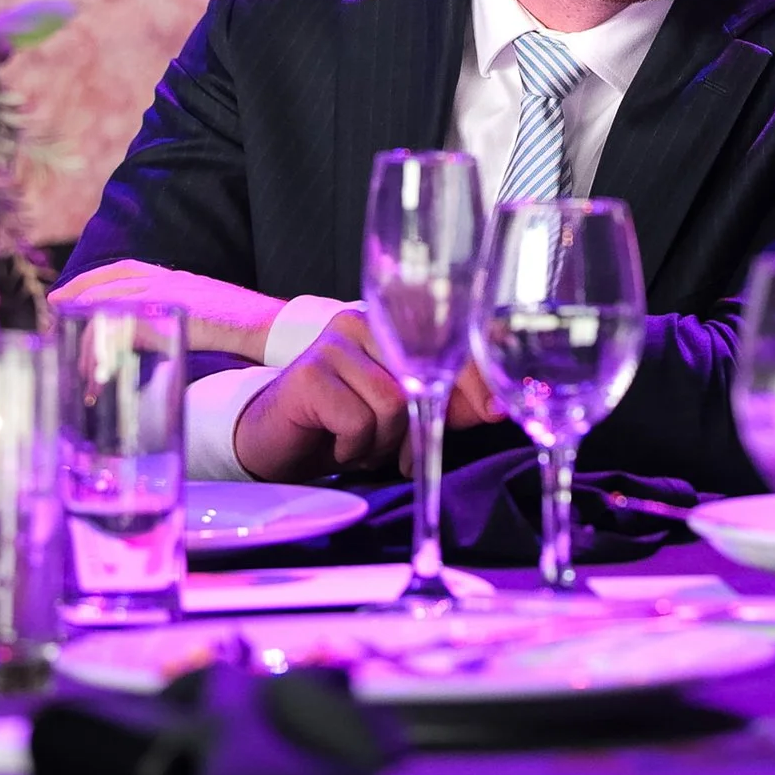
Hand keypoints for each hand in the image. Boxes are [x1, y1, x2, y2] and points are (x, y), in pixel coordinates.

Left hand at [49, 261, 284, 361]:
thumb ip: (178, 315)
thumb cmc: (245, 327)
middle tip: (54, 307)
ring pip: (115, 301)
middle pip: (112, 280)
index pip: (126, 269)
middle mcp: (170, 279)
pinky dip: (109, 334)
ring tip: (69, 337)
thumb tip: (154, 334)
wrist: (270, 326)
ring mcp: (172, 294)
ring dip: (89, 320)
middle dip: (79, 292)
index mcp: (177, 277)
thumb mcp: (206, 315)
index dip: (95, 278)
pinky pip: (129, 322)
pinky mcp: (173, 313)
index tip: (70, 291)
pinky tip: (96, 347)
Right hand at [235, 313, 512, 482]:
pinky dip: (353, 446)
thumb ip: (447, 404)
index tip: (495, 412)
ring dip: (378, 442)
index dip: (475, 380)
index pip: (445, 342)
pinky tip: (333, 443)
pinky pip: (359, 421)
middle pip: (422, 379)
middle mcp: (362, 322)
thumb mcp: (404, 417)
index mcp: (388, 325)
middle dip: (414, 428)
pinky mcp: (310, 372)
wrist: (276, 445)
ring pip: (393, 404)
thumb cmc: (342, 428)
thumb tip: (499, 406)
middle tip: (390, 452)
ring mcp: (334, 344)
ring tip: (354, 443)